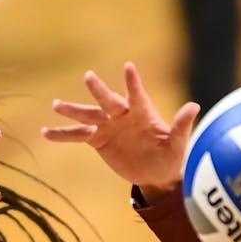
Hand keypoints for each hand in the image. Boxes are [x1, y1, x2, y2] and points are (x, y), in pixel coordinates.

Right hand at [44, 62, 199, 203]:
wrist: (156, 173)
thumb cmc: (170, 156)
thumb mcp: (177, 144)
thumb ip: (182, 126)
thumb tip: (194, 106)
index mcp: (143, 113)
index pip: (137, 95)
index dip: (133, 83)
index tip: (128, 67)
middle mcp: (123, 116)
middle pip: (109, 101)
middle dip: (99, 91)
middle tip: (89, 77)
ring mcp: (108, 126)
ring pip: (88, 116)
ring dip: (74, 111)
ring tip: (56, 104)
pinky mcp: (98, 140)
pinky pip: (77, 136)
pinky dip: (63, 135)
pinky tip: (46, 132)